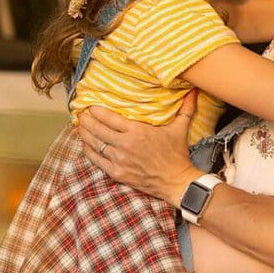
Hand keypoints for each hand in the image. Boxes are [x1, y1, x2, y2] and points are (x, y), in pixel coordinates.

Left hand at [77, 89, 199, 208]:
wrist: (177, 182)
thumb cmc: (177, 154)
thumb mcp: (180, 129)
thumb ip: (185, 108)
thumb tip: (194, 90)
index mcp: (137, 131)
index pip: (108, 117)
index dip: (95, 110)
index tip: (90, 106)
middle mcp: (125, 145)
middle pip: (97, 129)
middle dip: (85, 119)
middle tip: (80, 113)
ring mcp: (119, 160)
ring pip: (93, 143)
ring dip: (84, 133)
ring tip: (79, 125)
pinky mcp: (116, 173)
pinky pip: (95, 160)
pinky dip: (87, 150)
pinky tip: (85, 143)